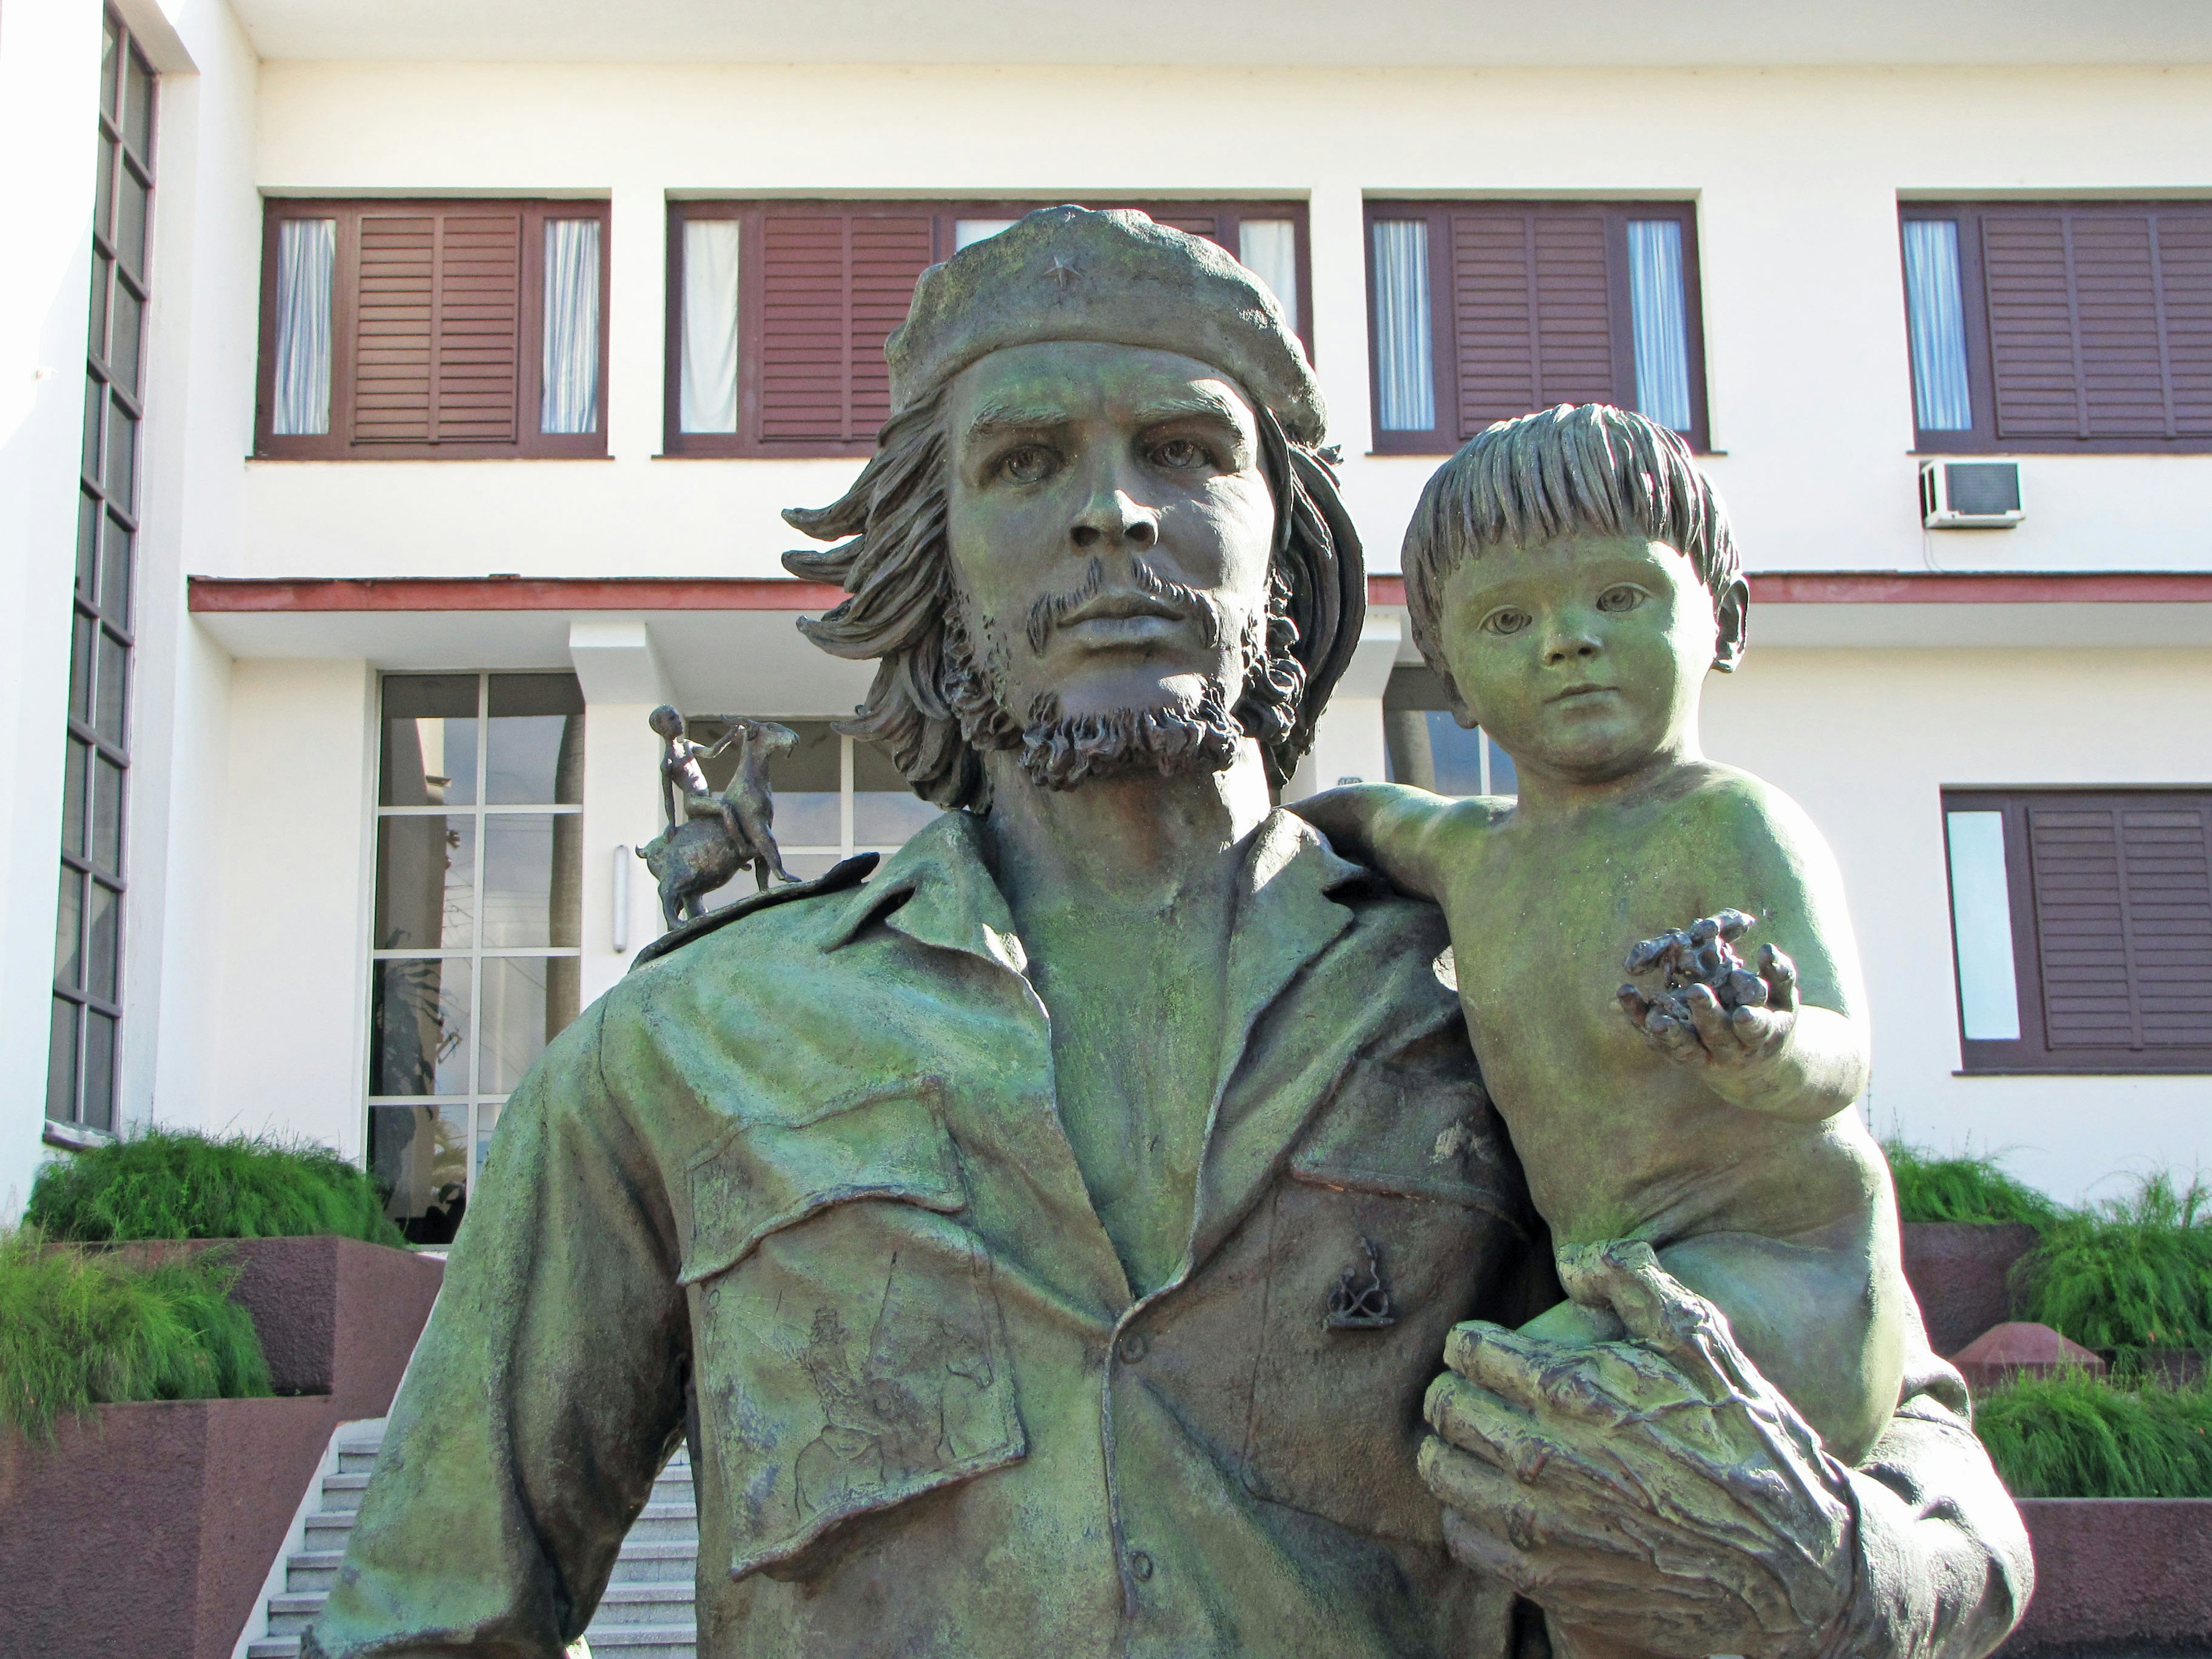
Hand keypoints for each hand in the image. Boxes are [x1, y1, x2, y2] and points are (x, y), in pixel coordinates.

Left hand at [1418, 1241, 1857, 1658]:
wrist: (1794, 1569)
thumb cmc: (1753, 1446)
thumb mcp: (1710, 1345)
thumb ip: (1637, 1284)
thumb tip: (1575, 1261)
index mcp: (1576, 1390)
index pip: (1470, 1349)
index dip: (1471, 1342)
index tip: (1485, 1348)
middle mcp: (1547, 1457)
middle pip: (1446, 1407)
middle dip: (1452, 1390)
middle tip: (1473, 1392)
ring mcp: (1543, 1524)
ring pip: (1442, 1471)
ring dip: (1447, 1449)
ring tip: (1473, 1443)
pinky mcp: (1548, 1580)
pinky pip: (1464, 1539)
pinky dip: (1464, 1516)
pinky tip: (1493, 1503)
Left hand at [1618, 943, 1798, 1101]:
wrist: (1753, 1068)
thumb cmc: (1770, 1020)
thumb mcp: (1783, 1000)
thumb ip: (1779, 975)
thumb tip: (1768, 948)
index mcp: (1761, 1036)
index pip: (1756, 1030)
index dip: (1751, 1023)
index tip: (1744, 1013)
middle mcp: (1731, 1051)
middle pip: (1717, 1036)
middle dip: (1708, 1015)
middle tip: (1696, 991)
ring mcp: (1703, 1057)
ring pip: (1684, 1048)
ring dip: (1668, 1033)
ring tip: (1655, 1018)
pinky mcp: (1678, 1055)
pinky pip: (1656, 1039)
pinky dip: (1639, 1018)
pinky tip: (1625, 994)